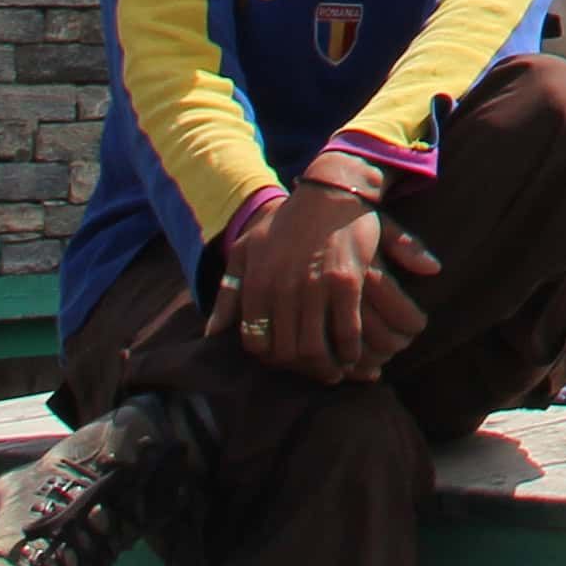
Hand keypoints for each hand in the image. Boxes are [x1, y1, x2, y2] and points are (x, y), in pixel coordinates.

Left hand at [213, 171, 438, 380]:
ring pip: (316, 348)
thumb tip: (212, 334)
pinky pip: (347, 330)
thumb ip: (228, 293)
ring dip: (326, 367)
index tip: (285, 361)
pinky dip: (350, 349)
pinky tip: (353, 352)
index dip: (271, 360)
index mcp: (257, 284)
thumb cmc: (286, 225)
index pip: (257, 343)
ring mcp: (315, 286)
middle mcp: (283, 289)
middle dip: (301, 370)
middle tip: (313, 372)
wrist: (329, 193)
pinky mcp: (346, 282)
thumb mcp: (246, 251)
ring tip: (335, 370)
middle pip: (287, 352)